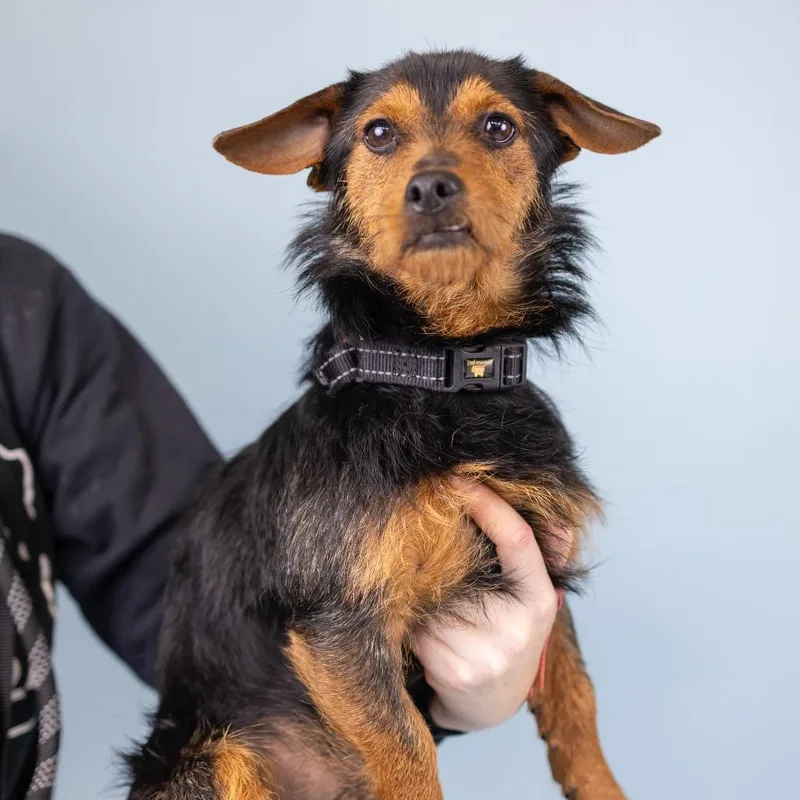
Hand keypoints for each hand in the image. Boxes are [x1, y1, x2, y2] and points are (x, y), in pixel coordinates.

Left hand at [412, 481, 568, 731]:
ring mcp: (484, 652)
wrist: (489, 705)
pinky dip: (410, 616)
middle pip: (462, 564)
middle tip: (421, 530)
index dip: (489, 504)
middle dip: (438, 547)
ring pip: (432, 594)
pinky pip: (416, 623)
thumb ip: (534, 558)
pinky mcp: (452, 670)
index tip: (459, 479)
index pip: (517, 540)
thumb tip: (557, 517)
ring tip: (431, 605)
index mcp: (538, 600)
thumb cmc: (507, 636)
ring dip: (420, 590)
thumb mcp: (530, 599)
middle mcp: (515, 628)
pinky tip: (421, 630)